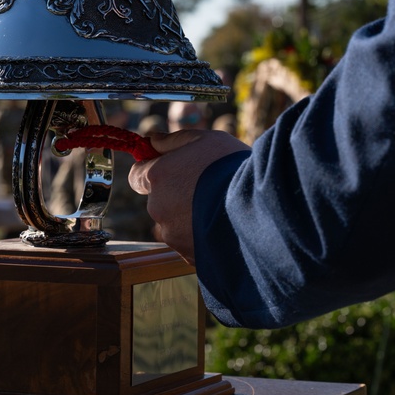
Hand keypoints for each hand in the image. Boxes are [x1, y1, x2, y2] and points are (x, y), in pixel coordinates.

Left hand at [129, 129, 249, 264]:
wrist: (256, 208)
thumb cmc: (230, 167)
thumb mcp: (206, 140)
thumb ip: (174, 141)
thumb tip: (153, 141)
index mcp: (156, 176)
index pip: (137, 175)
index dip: (153, 172)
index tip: (172, 170)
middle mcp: (157, 207)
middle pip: (158, 201)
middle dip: (175, 196)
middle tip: (205, 189)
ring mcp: (171, 234)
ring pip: (174, 224)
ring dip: (188, 218)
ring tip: (218, 210)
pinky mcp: (187, 254)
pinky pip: (189, 243)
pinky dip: (200, 236)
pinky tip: (221, 226)